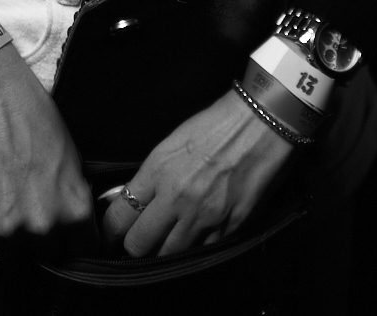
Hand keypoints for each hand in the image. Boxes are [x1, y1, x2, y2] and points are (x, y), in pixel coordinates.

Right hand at [0, 42, 94, 245]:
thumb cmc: (35, 120)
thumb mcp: (73, 159)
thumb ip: (73, 198)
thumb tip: (75, 224)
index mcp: (75, 210)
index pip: (81, 251)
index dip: (70, 242)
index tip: (61, 234)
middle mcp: (44, 227)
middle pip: (41, 254)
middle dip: (34, 236)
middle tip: (23, 203)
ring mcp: (7, 229)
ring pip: (6, 248)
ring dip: (3, 230)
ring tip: (1, 191)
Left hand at [101, 88, 296, 257]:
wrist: (264, 120)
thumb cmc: (219, 123)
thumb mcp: (174, 141)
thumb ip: (153, 174)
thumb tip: (137, 200)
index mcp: (158, 170)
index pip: (118, 216)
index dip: (112, 230)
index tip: (114, 233)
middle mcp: (175, 197)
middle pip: (137, 245)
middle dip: (135, 246)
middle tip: (142, 240)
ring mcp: (202, 216)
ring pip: (168, 255)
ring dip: (166, 250)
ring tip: (171, 238)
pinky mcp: (228, 227)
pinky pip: (201, 253)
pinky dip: (197, 248)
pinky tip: (199, 235)